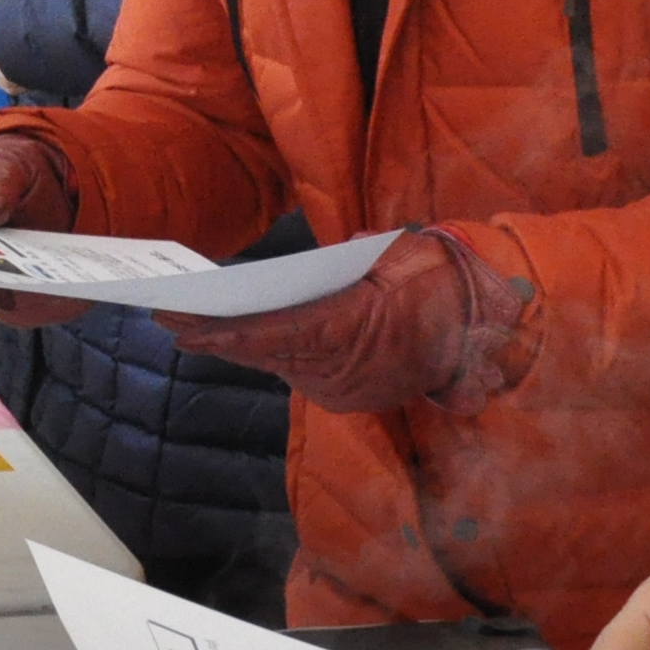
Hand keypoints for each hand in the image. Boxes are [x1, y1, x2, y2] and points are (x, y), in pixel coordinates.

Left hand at [168, 226, 538, 417]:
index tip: (183, 324)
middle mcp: (343, 370)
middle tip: (164, 317)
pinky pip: (298, 370)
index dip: (225, 331)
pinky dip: (263, 355)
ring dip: (232, 347)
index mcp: (352, 332)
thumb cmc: (439, 279)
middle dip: (214, 336)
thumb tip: (330, 263)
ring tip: (183, 325)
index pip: (275, 334)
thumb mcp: (400, 255)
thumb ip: (355, 260)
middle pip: (264, 352)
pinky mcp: (350, 394)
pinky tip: (228, 340)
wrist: (485, 327)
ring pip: (276, 364)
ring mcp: (346, 388)